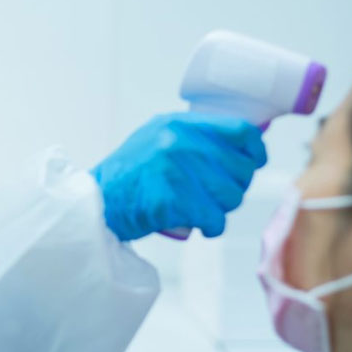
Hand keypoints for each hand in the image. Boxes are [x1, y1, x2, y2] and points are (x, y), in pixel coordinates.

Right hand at [92, 112, 266, 240]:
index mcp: (178, 124)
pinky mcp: (172, 200)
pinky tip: (199, 225)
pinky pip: (215, 219)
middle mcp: (179, 142)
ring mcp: (175, 170)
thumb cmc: (128, 176)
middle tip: (215, 196)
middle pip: (240, 169)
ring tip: (202, 210)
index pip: (240, 130)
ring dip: (222, 209)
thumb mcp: (156, 138)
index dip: (255, 150)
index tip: (254, 162)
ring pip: (231, 196)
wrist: (95, 204)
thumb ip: (191, 136)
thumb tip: (240, 140)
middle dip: (234, 188)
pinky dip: (212, 227)